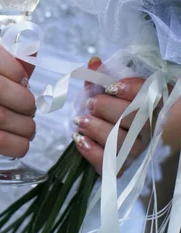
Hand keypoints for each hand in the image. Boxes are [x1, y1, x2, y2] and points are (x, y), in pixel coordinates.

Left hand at [73, 58, 149, 174]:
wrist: (108, 144)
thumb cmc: (111, 112)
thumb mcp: (109, 93)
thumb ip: (102, 78)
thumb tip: (94, 62)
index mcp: (153, 105)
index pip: (152, 96)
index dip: (133, 90)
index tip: (111, 87)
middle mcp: (151, 129)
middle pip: (137, 119)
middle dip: (108, 108)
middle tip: (91, 104)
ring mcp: (139, 151)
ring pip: (123, 143)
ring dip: (97, 129)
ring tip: (80, 121)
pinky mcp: (122, 169)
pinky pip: (110, 164)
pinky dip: (92, 151)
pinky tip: (80, 139)